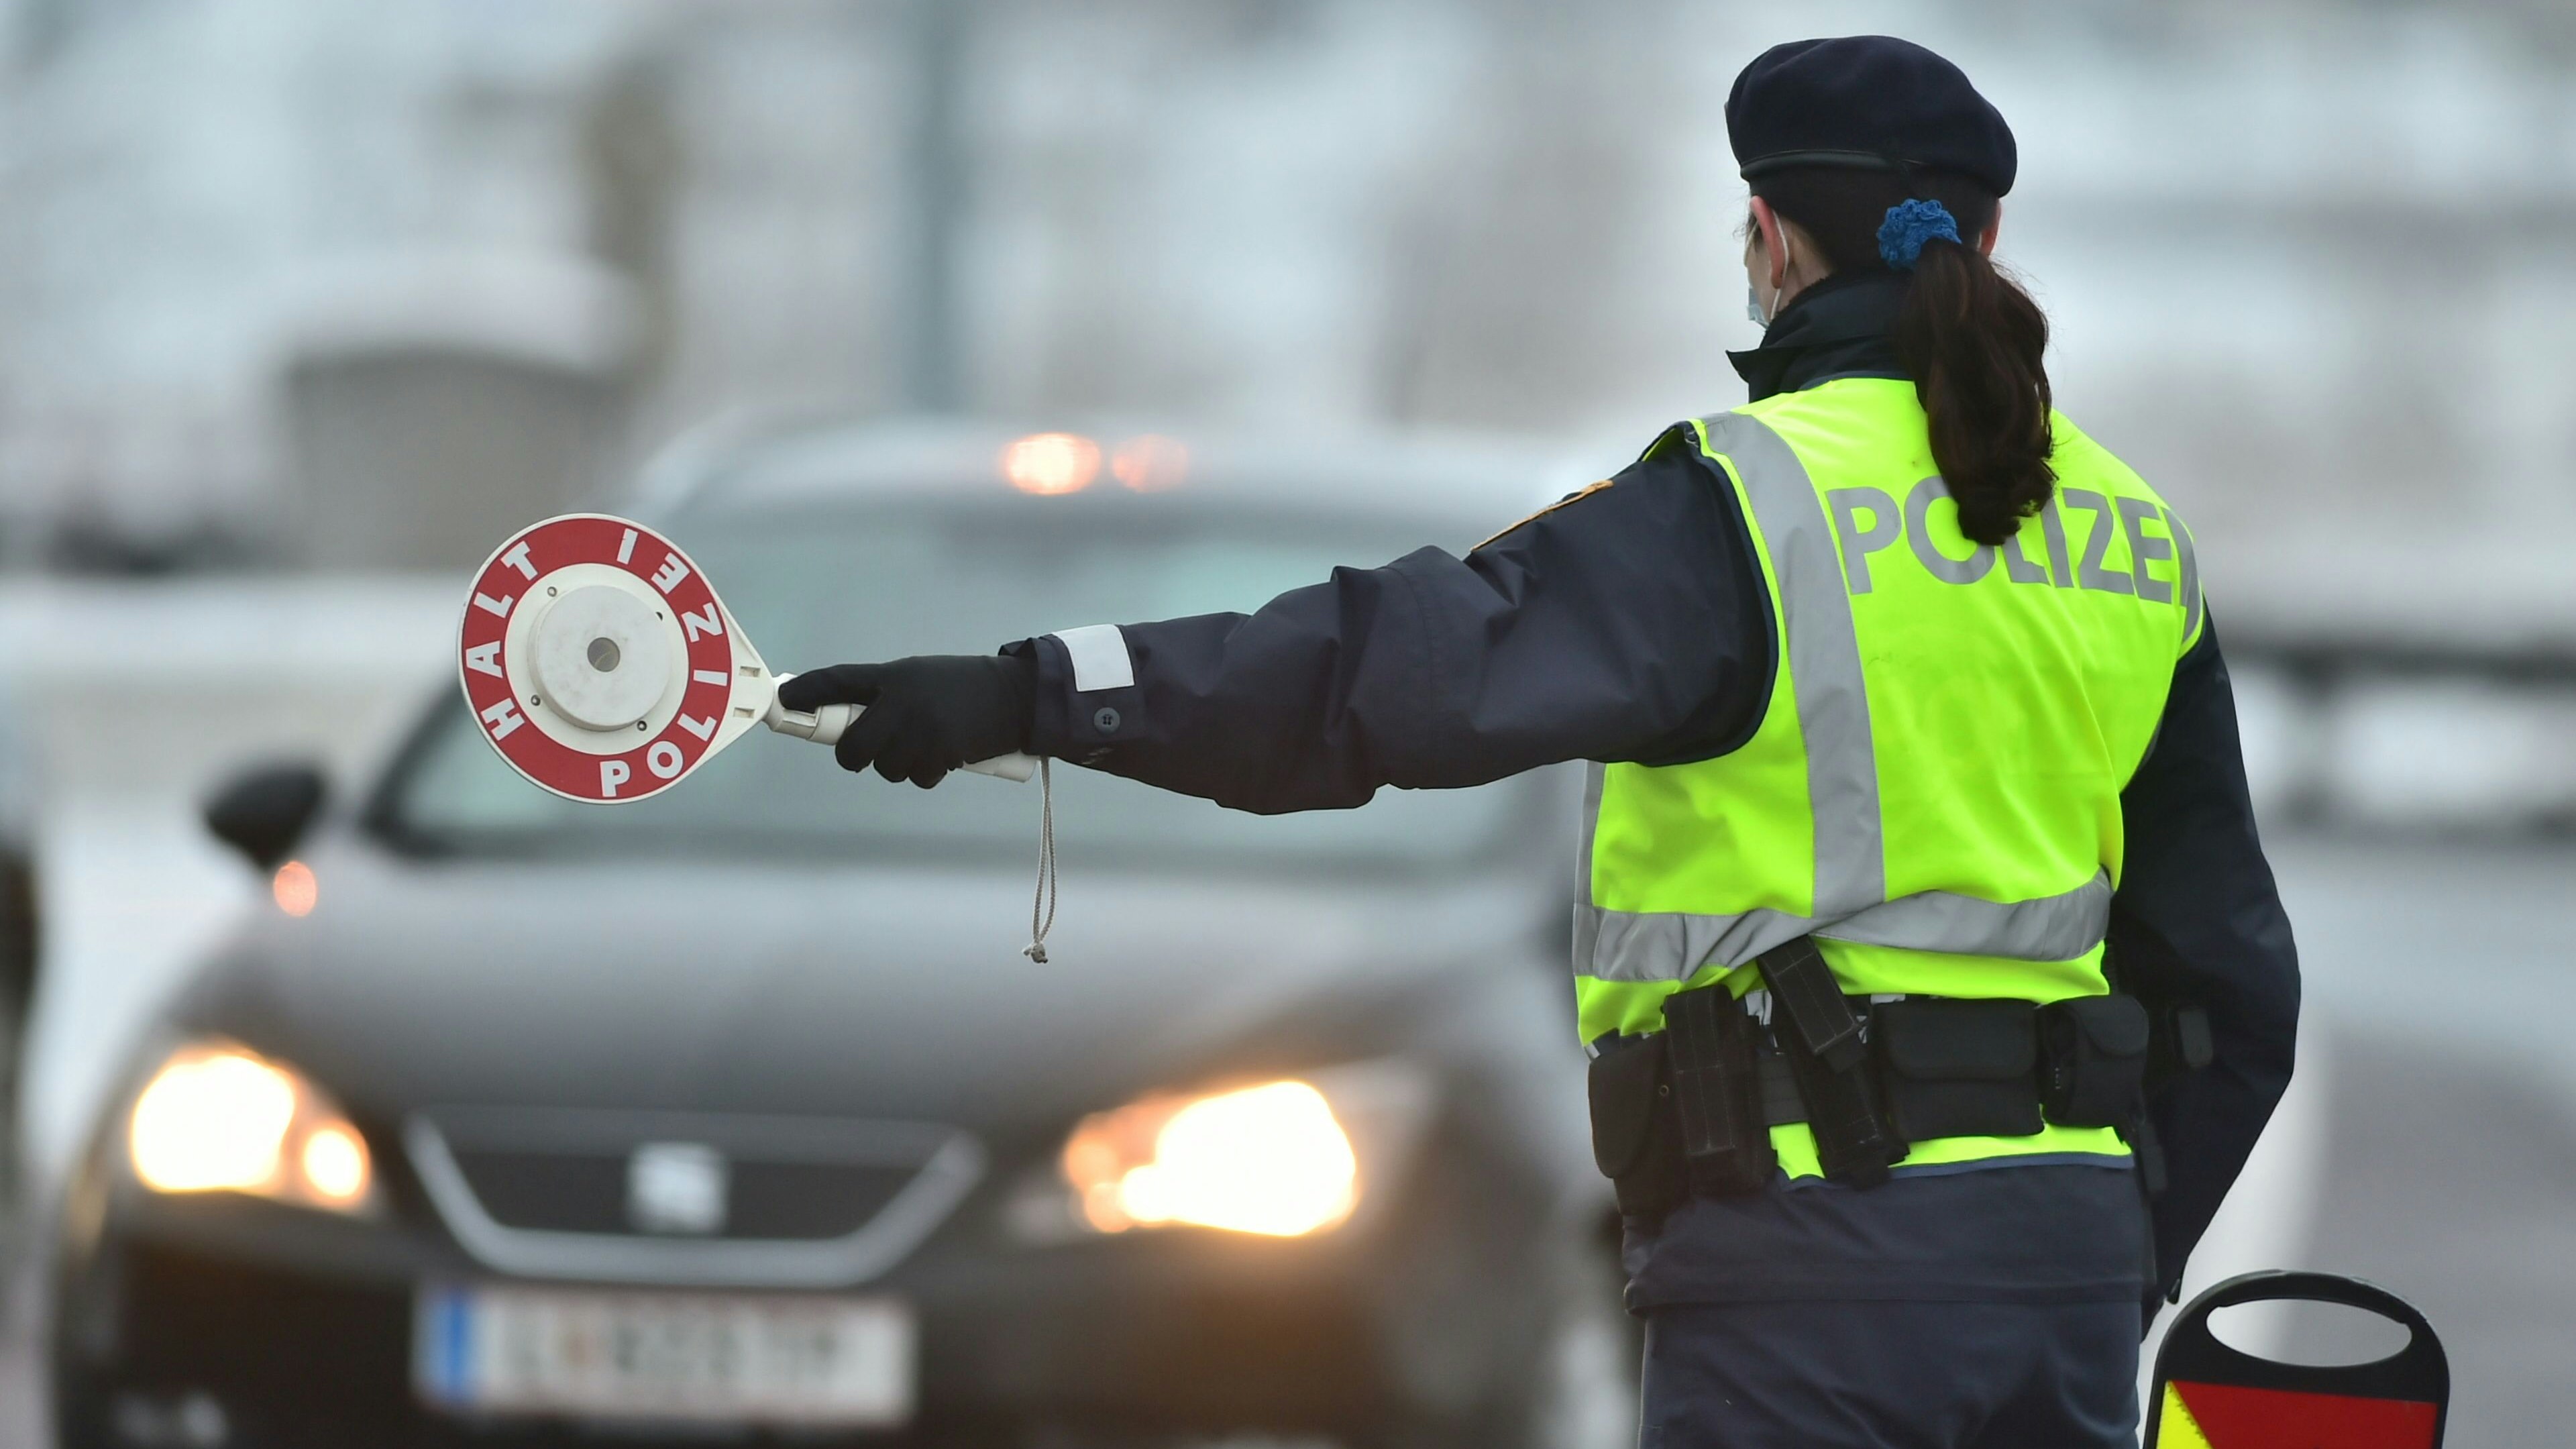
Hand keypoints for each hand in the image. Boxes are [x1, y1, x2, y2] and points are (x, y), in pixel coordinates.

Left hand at [778, 654, 1035, 786]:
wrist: (1016, 696)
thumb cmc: (963, 686)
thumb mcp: (920, 677)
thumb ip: (887, 694)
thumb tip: (851, 720)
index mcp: (894, 676)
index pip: (840, 680)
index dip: (807, 691)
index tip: (783, 701)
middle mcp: (903, 702)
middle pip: (853, 746)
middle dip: (853, 756)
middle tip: (861, 754)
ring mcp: (922, 730)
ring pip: (885, 768)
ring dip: (897, 765)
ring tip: (921, 746)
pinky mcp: (942, 754)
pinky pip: (916, 778)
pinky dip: (925, 773)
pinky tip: (942, 755)